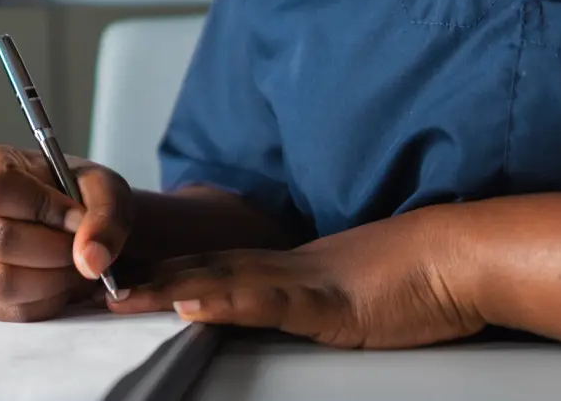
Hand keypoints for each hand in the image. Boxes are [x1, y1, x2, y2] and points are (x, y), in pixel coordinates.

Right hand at [0, 144, 133, 321]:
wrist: (71, 224)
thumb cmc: (77, 196)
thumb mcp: (103, 188)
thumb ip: (105, 216)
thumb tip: (90, 260)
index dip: (41, 207)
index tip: (75, 218)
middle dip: (54, 251)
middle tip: (81, 249)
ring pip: (0, 282)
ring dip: (51, 281)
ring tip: (74, 267)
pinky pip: (8, 309)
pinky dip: (45, 302)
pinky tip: (60, 283)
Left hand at [108, 207, 483, 348]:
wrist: (461, 256)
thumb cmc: (418, 276)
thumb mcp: (354, 290)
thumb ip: (316, 294)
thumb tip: (298, 302)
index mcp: (290, 268)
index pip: (217, 265)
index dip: (170, 270)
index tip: (126, 275)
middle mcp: (285, 268)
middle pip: (204, 268)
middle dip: (151, 277)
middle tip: (99, 283)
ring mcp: (302, 281)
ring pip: (220, 281)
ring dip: (169, 288)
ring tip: (122, 294)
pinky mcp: (324, 301)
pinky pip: (265, 301)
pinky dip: (224, 301)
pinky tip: (192, 304)